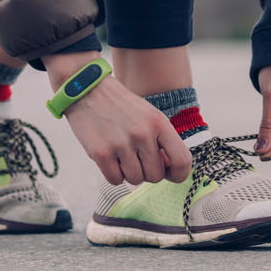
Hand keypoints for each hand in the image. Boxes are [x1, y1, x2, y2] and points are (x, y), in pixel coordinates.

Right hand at [44, 51, 191, 185]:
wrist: (88, 90)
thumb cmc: (121, 106)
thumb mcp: (149, 115)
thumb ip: (162, 140)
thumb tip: (169, 169)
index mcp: (159, 122)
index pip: (182, 160)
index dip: (178, 174)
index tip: (169, 173)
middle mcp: (143, 134)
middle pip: (156, 176)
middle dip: (147, 172)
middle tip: (137, 158)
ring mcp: (122, 144)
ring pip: (135, 180)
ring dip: (129, 172)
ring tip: (122, 154)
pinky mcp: (101, 153)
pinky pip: (115, 180)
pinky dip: (113, 174)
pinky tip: (110, 158)